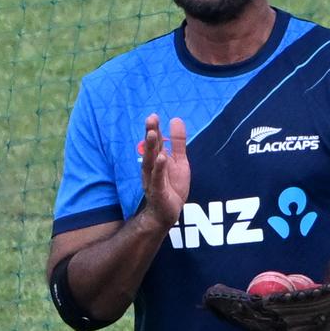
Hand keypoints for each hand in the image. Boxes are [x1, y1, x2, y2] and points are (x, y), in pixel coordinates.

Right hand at [140, 114, 190, 229]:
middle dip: (150, 134)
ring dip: (151, 148)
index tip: (153, 116)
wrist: (166, 213)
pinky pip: (157, 179)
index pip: (155, 142)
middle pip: (150, 149)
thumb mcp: (179, 161)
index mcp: (157, 159)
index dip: (154, 129)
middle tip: (150, 119)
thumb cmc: (171, 186)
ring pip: (150, 162)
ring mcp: (153, 180)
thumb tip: (176, 119)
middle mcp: (152, 168)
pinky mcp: (158, 192)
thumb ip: (177, 142)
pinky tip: (161, 158)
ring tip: (152, 134)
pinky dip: (159, 168)